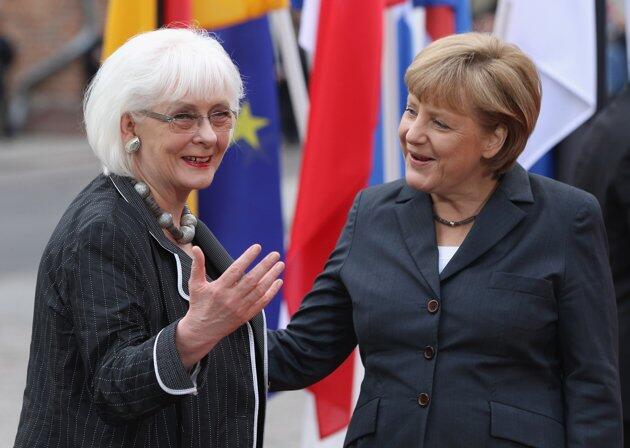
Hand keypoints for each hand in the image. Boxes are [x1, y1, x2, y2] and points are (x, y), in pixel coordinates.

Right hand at [176, 244, 283, 368]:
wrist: (202, 331)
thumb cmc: (199, 305)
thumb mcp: (195, 285)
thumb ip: (197, 265)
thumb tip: (195, 248)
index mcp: (219, 288)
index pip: (236, 269)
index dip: (247, 257)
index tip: (257, 247)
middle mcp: (230, 298)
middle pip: (252, 279)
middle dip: (265, 265)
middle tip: (275, 254)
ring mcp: (240, 308)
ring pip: (259, 290)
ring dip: (271, 277)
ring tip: (280, 264)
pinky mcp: (246, 316)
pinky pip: (261, 303)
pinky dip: (271, 292)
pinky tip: (278, 282)